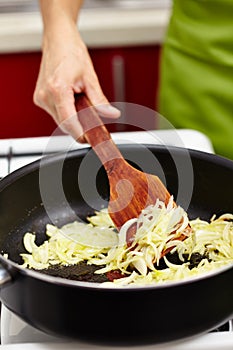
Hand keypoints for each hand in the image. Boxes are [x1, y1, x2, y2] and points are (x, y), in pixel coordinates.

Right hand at [34, 20, 119, 140]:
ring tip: (82, 105)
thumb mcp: (90, 77)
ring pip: (60, 121)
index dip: (81, 134)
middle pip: (64, 125)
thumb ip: (100, 100)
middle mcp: (45, 96)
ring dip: (73, 120)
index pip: (69, 122)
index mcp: (57, 90)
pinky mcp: (40, 99)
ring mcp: (41, 98)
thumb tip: (111, 114)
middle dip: (80, 127)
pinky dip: (67, 113)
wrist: (58, 40)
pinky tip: (73, 102)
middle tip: (94, 124)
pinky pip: (56, 114)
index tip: (91, 139)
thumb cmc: (71, 52)